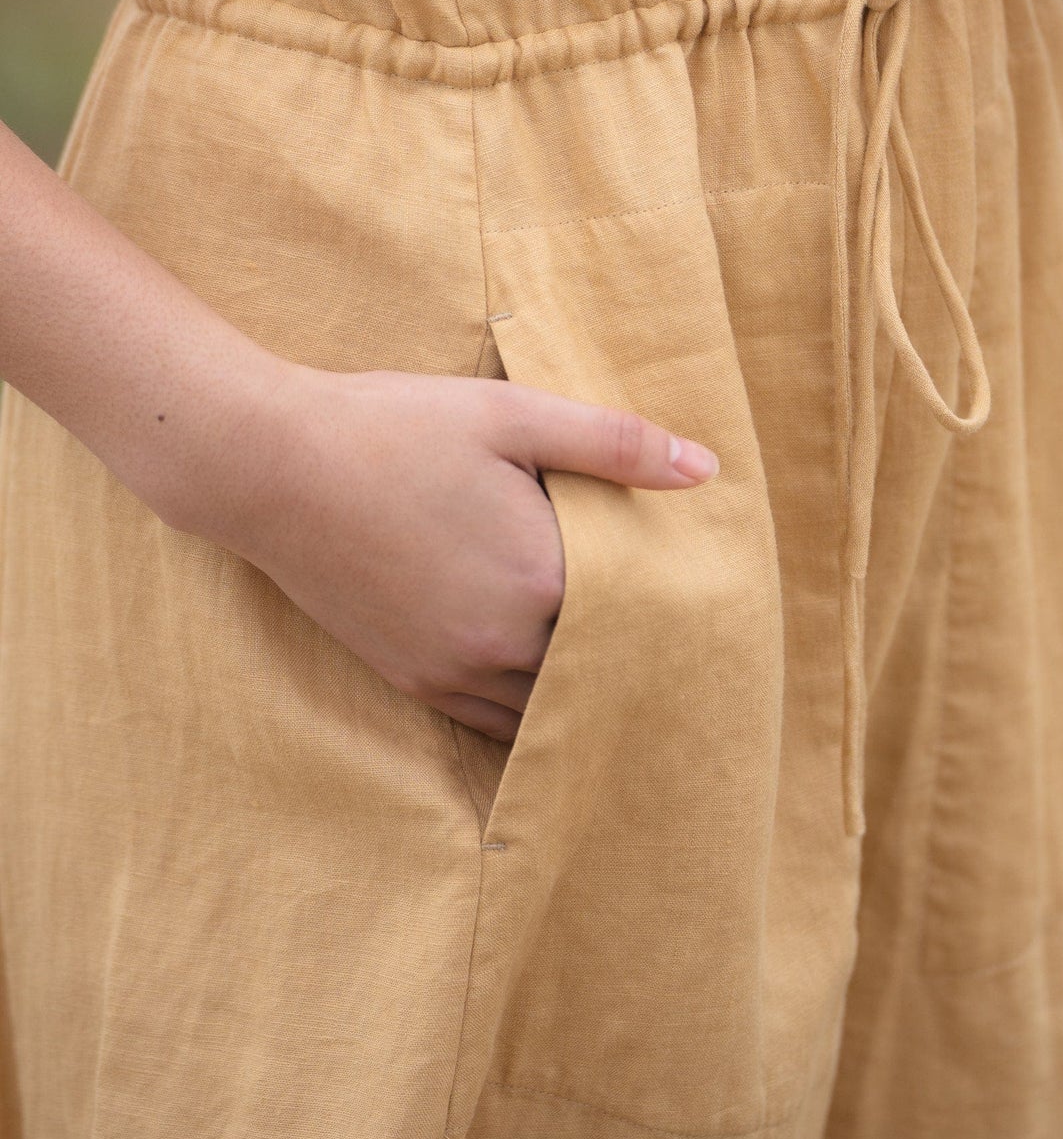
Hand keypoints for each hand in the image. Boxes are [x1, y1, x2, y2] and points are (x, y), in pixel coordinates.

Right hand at [201, 365, 718, 741]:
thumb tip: (707, 470)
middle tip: (689, 653)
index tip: (712, 605)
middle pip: (603, 672)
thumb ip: (614, 444)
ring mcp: (454, 670)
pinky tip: (558, 692)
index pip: (642, 615)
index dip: (675, 609)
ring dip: (588, 692)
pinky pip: (497, 723)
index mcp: (541, 579)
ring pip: (552, 711)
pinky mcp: (416, 680)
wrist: (273, 464)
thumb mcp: (513, 415)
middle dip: (640, 658)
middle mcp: (502, 643)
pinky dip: (536, 713)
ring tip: (630, 675)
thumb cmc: (396, 427)